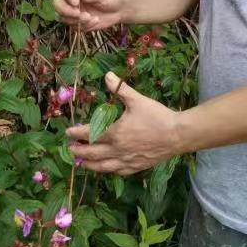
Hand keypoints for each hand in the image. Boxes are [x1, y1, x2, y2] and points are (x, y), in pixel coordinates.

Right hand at [53, 0, 124, 31]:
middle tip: (79, 14)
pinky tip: (95, 21)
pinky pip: (74, 27)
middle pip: (58, 4)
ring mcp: (73, 10)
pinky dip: (84, 26)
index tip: (77, 2)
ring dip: (77, 20)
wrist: (120, 8)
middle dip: (67, 11)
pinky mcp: (77, 22)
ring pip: (64, 18)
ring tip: (92, 18)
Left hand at [66, 72, 180, 175]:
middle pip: (92, 154)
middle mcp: (118, 150)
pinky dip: (107, 170)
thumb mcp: (137, 100)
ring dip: (89, 164)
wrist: (178, 134)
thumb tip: (107, 75)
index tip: (68, 132)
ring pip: (102, 166)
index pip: (89, 135)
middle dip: (78, 151)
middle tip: (70, 148)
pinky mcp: (136, 167)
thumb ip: (120, 89)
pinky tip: (105, 168)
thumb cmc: (157, 116)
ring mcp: (127, 160)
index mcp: (115, 133)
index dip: (76, 133)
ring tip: (82, 162)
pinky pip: (117, 171)